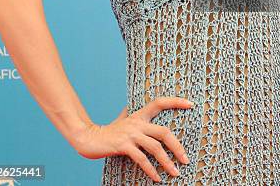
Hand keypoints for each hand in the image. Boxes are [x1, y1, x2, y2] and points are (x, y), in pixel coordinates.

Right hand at [75, 97, 192, 182]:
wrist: (89, 138)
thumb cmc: (109, 131)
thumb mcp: (123, 120)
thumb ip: (134, 115)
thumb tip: (141, 109)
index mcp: (139, 115)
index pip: (160, 103)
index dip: (175, 101)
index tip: (190, 104)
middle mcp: (137, 122)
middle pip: (164, 132)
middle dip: (177, 147)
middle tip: (185, 160)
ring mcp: (131, 134)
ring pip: (155, 147)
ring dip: (166, 161)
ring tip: (175, 172)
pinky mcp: (124, 145)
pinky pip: (141, 158)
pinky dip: (150, 169)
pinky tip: (156, 177)